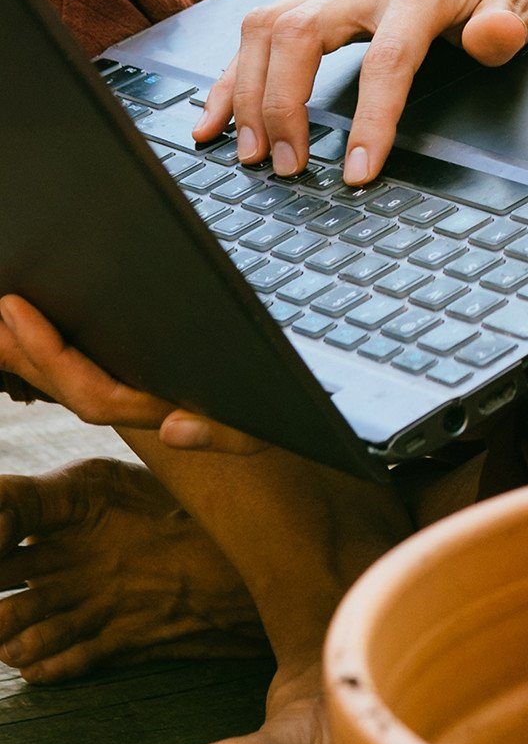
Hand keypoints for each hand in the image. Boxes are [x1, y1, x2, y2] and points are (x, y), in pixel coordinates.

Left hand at [0, 297, 265, 454]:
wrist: (285, 418)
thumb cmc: (278, 416)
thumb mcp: (263, 429)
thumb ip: (225, 434)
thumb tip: (176, 429)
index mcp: (161, 412)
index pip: (91, 392)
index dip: (48, 353)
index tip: (17, 308)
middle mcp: (140, 407)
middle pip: (65, 386)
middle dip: (21, 350)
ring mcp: (138, 394)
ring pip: (67, 379)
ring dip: (24, 352)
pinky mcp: (140, 380)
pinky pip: (84, 369)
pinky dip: (48, 351)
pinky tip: (28, 329)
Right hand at [198, 0, 527, 185]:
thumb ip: (506, 25)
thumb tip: (489, 41)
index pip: (388, 58)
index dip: (370, 118)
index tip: (356, 171)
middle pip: (300, 35)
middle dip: (283, 105)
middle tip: (286, 167)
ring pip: (267, 28)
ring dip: (247, 92)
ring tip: (249, 154)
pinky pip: (260, 30)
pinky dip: (231, 75)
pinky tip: (214, 118)